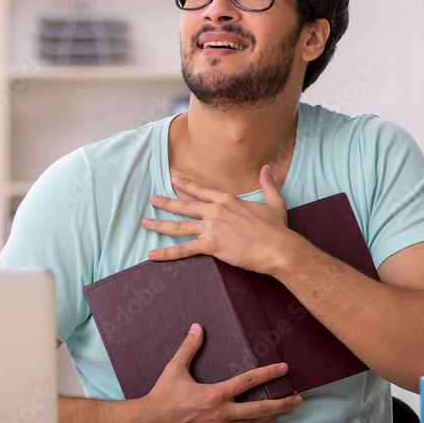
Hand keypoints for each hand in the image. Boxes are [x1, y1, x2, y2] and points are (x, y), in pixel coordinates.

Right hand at [137, 323, 300, 422]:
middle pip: (259, 408)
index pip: (248, 381)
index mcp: (215, 395)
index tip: (283, 368)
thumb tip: (197, 327)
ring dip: (272, 415)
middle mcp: (222, 414)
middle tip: (298, 398)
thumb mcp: (175, 369)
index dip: (268, 374)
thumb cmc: (162, 398)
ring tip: (286, 410)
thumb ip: (189, 348)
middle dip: (281, 402)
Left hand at [141, 165, 302, 274]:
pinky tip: (152, 255)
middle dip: (167, 203)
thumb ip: (268, 183)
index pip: (202, 190)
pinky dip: (167, 253)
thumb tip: (268, 167)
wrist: (278, 248)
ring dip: (160, 225)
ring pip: (180, 226)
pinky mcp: (211, 245)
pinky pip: (184, 250)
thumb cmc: (277, 228)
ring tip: (145, 223)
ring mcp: (211, 228)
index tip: (174, 178)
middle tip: (153, 199)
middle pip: (186, 205)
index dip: (187, 184)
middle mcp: (216, 211)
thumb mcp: (274, 201)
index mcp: (228, 200)